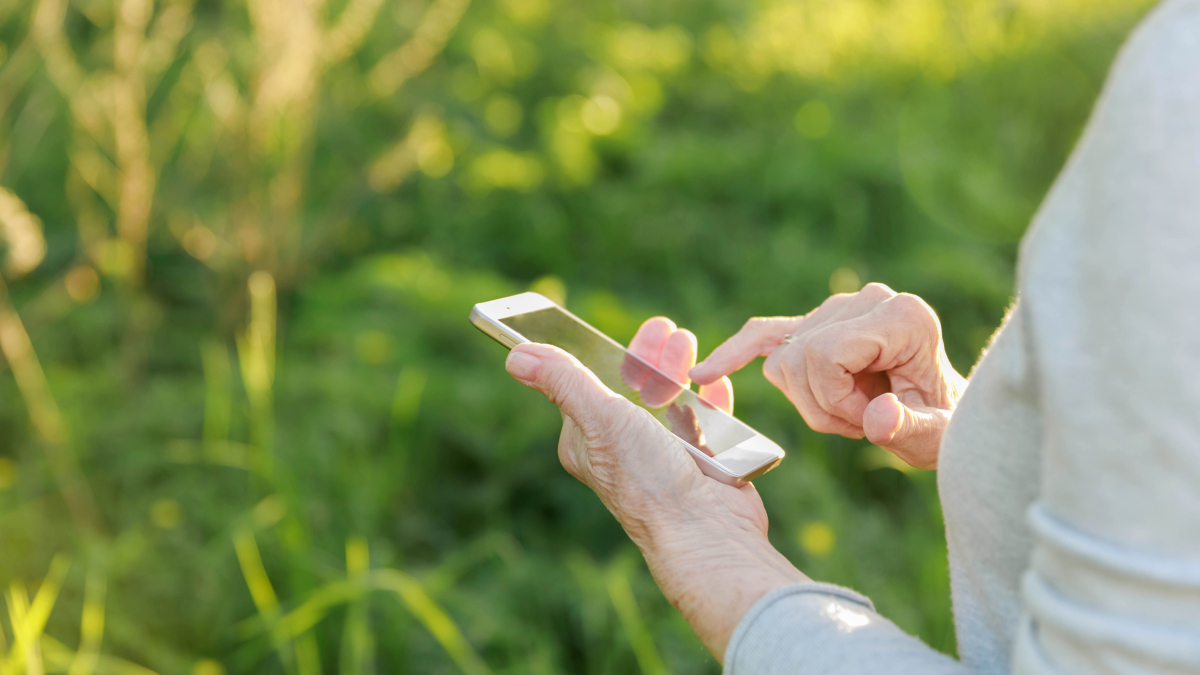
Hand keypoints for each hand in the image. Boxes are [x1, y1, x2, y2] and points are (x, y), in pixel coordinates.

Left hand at [504, 318, 804, 657]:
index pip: (587, 386)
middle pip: (632, 387)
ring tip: (686, 343)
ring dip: (678, 367)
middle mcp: (624, 447)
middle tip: (663, 329)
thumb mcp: (599, 418)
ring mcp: (665, 454)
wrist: (705, 530)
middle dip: (647, 355)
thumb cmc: (646, 477)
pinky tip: (712, 380)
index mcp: (589, 440)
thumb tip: (515, 356)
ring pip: (671, 398)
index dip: (598, 355)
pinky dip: (710, 397)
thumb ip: (564, 382)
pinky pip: (706, 418)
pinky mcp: (703, 460)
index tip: (612, 331)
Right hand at [690, 283, 965, 468]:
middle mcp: (868, 299)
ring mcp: (840, 307)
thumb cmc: (946, 427)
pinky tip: (705, 375)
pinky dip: (736, 351)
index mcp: (902, 316)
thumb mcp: (938, 439)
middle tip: (860, 421)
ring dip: (806, 398)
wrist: (945, 412)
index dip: (834, 399)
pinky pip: (765, 333)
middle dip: (818, 403)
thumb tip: (878, 417)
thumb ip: (911, 429)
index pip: (824, 354)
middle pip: (797, 356)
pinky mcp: (818, 321)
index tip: (869, 419)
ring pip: (780, 358)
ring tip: (849, 411)